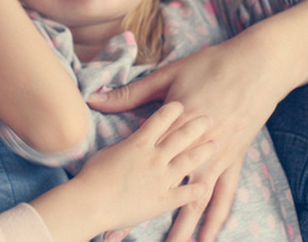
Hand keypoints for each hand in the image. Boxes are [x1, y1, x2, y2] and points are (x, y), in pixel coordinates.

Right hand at [36, 102, 211, 241]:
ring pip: (188, 162)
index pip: (160, 120)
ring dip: (203, 153)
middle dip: (196, 126)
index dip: (171, 110)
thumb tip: (106, 112)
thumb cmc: (92, 174)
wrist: (93, 203)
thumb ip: (117, 138)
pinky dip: (197, 190)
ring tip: (215, 145)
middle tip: (210, 117)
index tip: (180, 104)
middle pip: (181, 137)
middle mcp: (155, 158)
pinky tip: (206, 187)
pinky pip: (186, 194)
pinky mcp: (164, 200)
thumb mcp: (103, 147)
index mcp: (139, 143)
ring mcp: (162, 179)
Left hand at [87, 39, 280, 241]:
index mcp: (174, 128)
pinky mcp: (235, 159)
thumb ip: (131, 93)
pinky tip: (210, 235)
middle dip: (142, 213)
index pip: (140, 162)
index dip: (119, 185)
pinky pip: (226, 194)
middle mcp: (196, 149)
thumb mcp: (167, 76)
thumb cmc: (210, 67)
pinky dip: (217, 216)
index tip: (100, 204)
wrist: (257, 66)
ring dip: (183, 225)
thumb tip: (95, 98)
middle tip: (121, 236)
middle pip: (165, 188)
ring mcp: (218, 157)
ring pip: (196, 200)